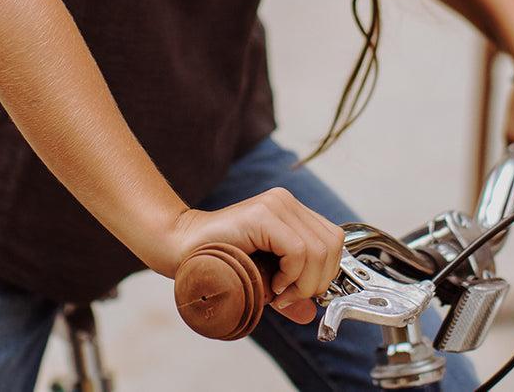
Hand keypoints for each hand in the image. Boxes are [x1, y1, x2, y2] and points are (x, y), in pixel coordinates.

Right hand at [160, 188, 344, 323]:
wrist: (181, 246)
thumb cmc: (218, 260)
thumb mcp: (262, 279)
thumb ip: (289, 292)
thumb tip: (311, 312)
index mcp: (291, 211)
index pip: (333, 241)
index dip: (324, 273)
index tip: (299, 294)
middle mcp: (286, 201)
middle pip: (331, 245)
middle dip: (316, 281)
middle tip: (288, 296)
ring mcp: (275, 204)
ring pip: (319, 249)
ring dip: (303, 282)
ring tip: (277, 290)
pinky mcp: (262, 214)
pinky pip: (298, 251)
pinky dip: (291, 276)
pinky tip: (271, 284)